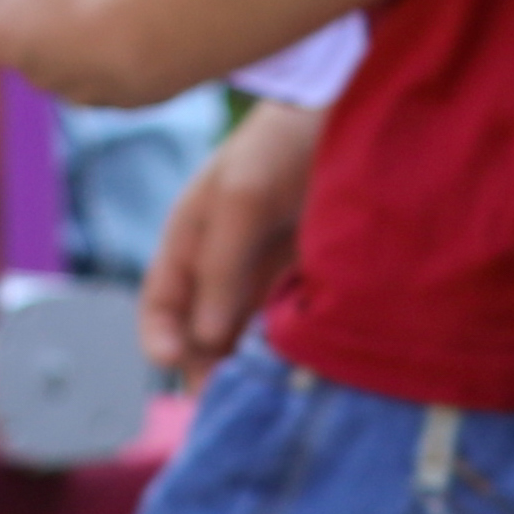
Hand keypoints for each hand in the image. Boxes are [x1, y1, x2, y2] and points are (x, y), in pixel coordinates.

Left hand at [0, 0, 173, 106]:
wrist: (164, 29)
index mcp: (1, 36)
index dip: (13, 1)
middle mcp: (37, 74)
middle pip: (40, 44)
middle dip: (64, 16)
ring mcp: (87, 94)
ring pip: (89, 63)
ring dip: (106, 36)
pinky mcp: (135, 103)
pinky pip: (134, 73)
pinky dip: (145, 49)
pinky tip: (166, 17)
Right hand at [136, 94, 321, 376]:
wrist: (353, 113)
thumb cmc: (283, 144)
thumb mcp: (241, 198)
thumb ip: (219, 267)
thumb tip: (202, 338)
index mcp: (192, 240)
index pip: (161, 304)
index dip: (160, 337)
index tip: (173, 363)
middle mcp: (225, 265)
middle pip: (202, 334)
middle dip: (205, 369)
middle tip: (220, 400)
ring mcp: (267, 276)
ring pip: (246, 340)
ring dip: (248, 368)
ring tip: (260, 394)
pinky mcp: (308, 284)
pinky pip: (288, 331)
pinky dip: (287, 354)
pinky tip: (299, 370)